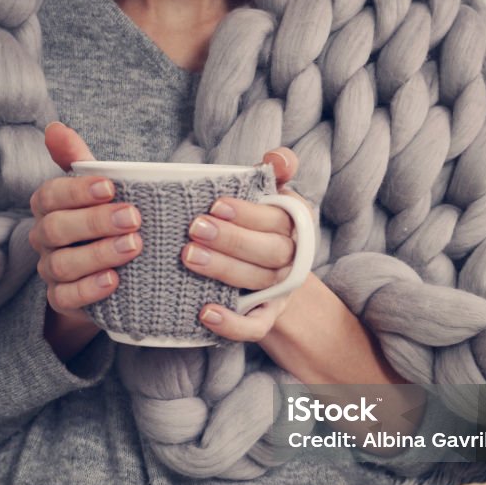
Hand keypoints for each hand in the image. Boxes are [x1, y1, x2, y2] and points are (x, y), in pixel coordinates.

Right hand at [29, 123, 142, 358]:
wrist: (111, 275)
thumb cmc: (104, 222)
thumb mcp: (97, 189)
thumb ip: (78, 159)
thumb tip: (54, 127)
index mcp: (49, 207)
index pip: (50, 194)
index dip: (78, 190)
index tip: (111, 186)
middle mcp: (44, 239)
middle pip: (55, 229)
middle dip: (95, 222)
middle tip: (134, 218)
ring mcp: (51, 271)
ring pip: (62, 264)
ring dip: (99, 254)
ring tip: (133, 246)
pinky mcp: (61, 300)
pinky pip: (66, 297)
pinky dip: (90, 289)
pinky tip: (115, 281)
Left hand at [183, 147, 310, 341]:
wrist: (269, 280)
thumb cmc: (258, 226)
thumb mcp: (268, 196)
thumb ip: (274, 173)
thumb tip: (277, 158)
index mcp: (296, 224)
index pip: (278, 219)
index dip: (248, 213)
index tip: (216, 204)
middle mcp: (293, 259)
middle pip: (271, 251)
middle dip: (232, 239)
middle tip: (194, 228)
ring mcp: (281, 291)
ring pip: (259, 282)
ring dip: (224, 269)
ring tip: (188, 256)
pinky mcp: (266, 318)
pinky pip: (255, 326)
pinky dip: (232, 324)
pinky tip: (205, 313)